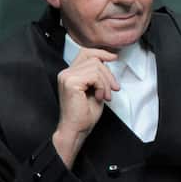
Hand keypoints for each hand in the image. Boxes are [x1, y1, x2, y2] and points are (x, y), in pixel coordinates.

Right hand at [52, 47, 118, 167]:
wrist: (77, 129)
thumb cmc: (85, 114)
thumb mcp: (95, 89)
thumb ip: (98, 75)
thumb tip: (108, 60)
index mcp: (70, 73)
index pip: (86, 53)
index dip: (101, 53)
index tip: (114, 57)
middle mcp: (66, 73)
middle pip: (94, 59)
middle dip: (109, 74)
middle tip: (114, 89)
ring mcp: (67, 76)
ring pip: (97, 67)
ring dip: (106, 83)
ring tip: (106, 96)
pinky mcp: (71, 82)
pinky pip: (95, 76)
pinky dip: (102, 87)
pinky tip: (100, 97)